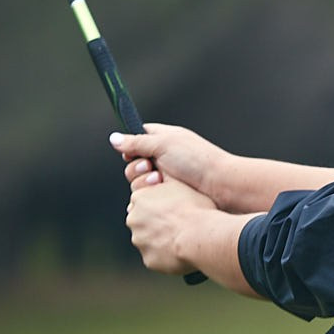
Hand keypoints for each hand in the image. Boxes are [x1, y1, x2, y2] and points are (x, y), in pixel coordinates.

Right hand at [112, 124, 231, 202]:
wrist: (220, 186)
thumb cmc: (196, 160)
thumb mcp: (164, 145)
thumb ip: (137, 142)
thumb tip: (114, 138)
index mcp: (166, 138)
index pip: (139, 137)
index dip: (131, 145)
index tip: (131, 153)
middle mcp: (165, 156)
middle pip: (135, 161)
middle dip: (137, 166)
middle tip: (150, 168)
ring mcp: (168, 175)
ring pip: (140, 180)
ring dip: (143, 181)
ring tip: (158, 182)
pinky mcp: (170, 193)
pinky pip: (150, 194)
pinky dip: (148, 195)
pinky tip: (153, 196)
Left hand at [125, 176, 219, 275]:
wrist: (201, 236)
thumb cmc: (195, 208)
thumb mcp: (182, 183)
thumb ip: (167, 178)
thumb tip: (161, 169)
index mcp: (140, 198)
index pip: (143, 200)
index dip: (159, 204)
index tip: (172, 208)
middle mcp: (134, 219)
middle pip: (143, 220)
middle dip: (156, 222)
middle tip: (177, 222)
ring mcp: (140, 240)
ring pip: (148, 239)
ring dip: (160, 238)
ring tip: (181, 237)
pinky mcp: (148, 259)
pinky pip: (155, 256)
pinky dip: (165, 254)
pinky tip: (180, 249)